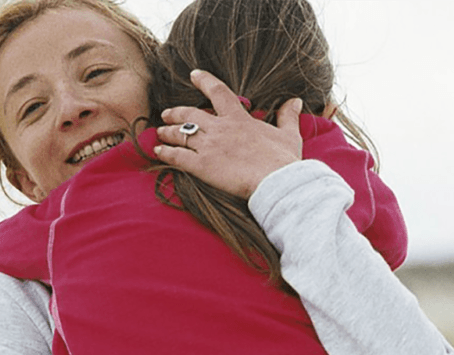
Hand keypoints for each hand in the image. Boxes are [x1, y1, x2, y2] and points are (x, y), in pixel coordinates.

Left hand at [155, 70, 302, 198]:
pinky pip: (177, 156)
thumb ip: (288, 116)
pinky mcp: (201, 166)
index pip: (218, 92)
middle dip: (176, 112)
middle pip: (190, 114)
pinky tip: (158, 151)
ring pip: (181, 133)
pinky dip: (165, 152)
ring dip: (167, 131)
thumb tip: (295, 101)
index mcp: (239, 119)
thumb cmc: (284, 160)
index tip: (193, 74)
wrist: (276, 181)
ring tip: (159, 131)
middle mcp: (220, 128)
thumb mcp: (289, 135)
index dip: (204, 81)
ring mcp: (209, 146)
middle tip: (166, 113)